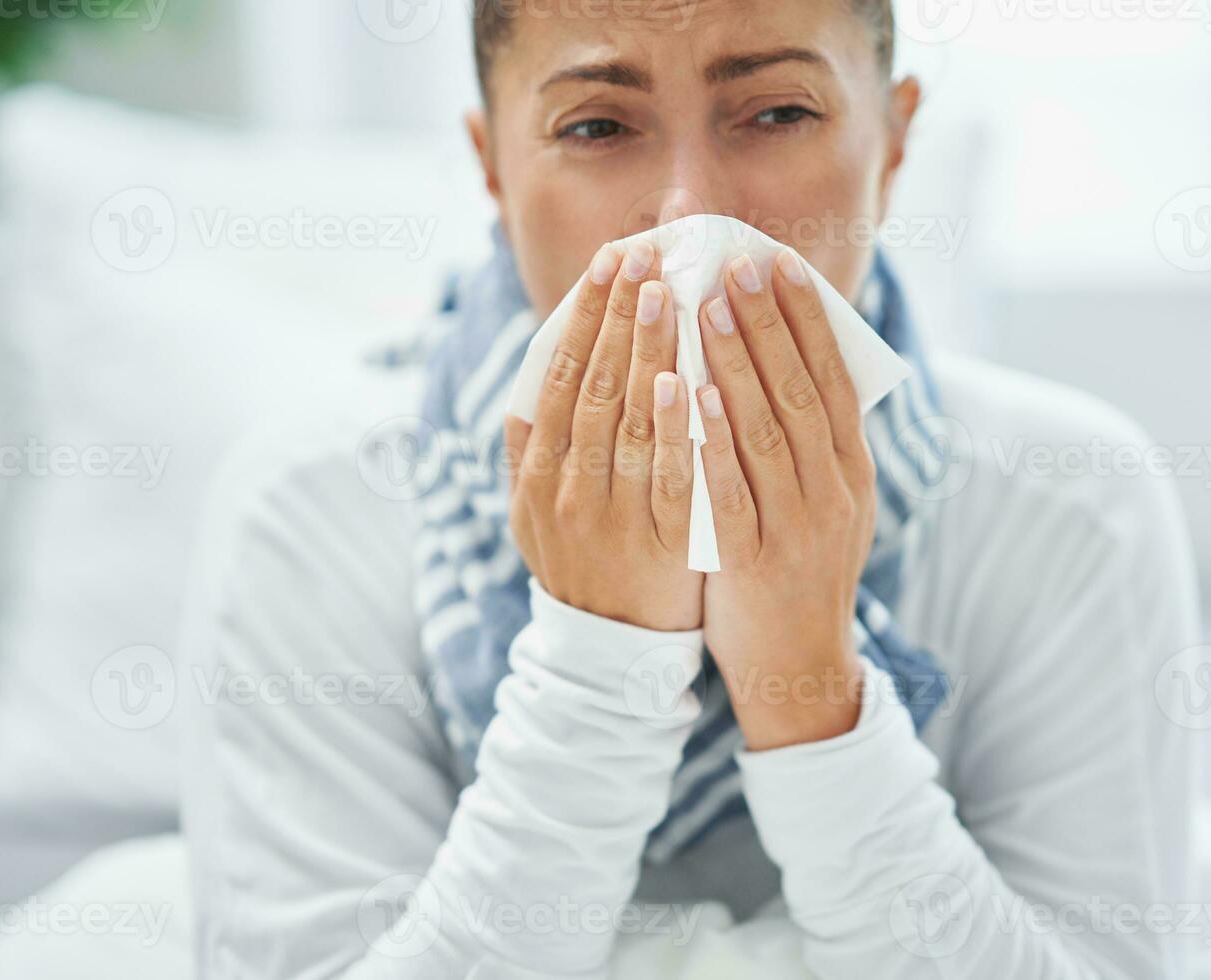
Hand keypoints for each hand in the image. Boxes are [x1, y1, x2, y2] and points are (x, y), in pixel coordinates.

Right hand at [506, 240, 703, 631]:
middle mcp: (566, 489)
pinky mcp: (658, 544)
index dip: (583, 317)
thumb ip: (528, 453)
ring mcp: (611, 517)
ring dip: (644, 354)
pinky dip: (672, 428)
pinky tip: (683, 381)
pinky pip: (666, 478)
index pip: (558, 376)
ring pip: (625, 422)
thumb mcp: (532, 515)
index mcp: (538, 472)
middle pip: (591, 386)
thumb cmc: (581, 564)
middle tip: (644, 255)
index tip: (609, 263)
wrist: (611, 653)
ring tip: (666, 293)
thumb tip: (526, 386)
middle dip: (618, 317)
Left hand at [695, 249, 877, 749]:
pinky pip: (731, 489)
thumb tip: (788, 363)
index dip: (806, 318)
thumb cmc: (800, 570)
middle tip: (737, 261)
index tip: (778, 262)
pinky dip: (713, 438)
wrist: (800, 665)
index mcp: (850, 470)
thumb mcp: (827, 503)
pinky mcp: (753, 560)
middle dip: (768, 322)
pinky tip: (691, 394)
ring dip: (738, 364)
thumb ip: (812, 442)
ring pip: (767, 431)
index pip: (831, 377)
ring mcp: (795, 525)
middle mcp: (832, 490)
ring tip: (706, 306)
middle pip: (799, 391)